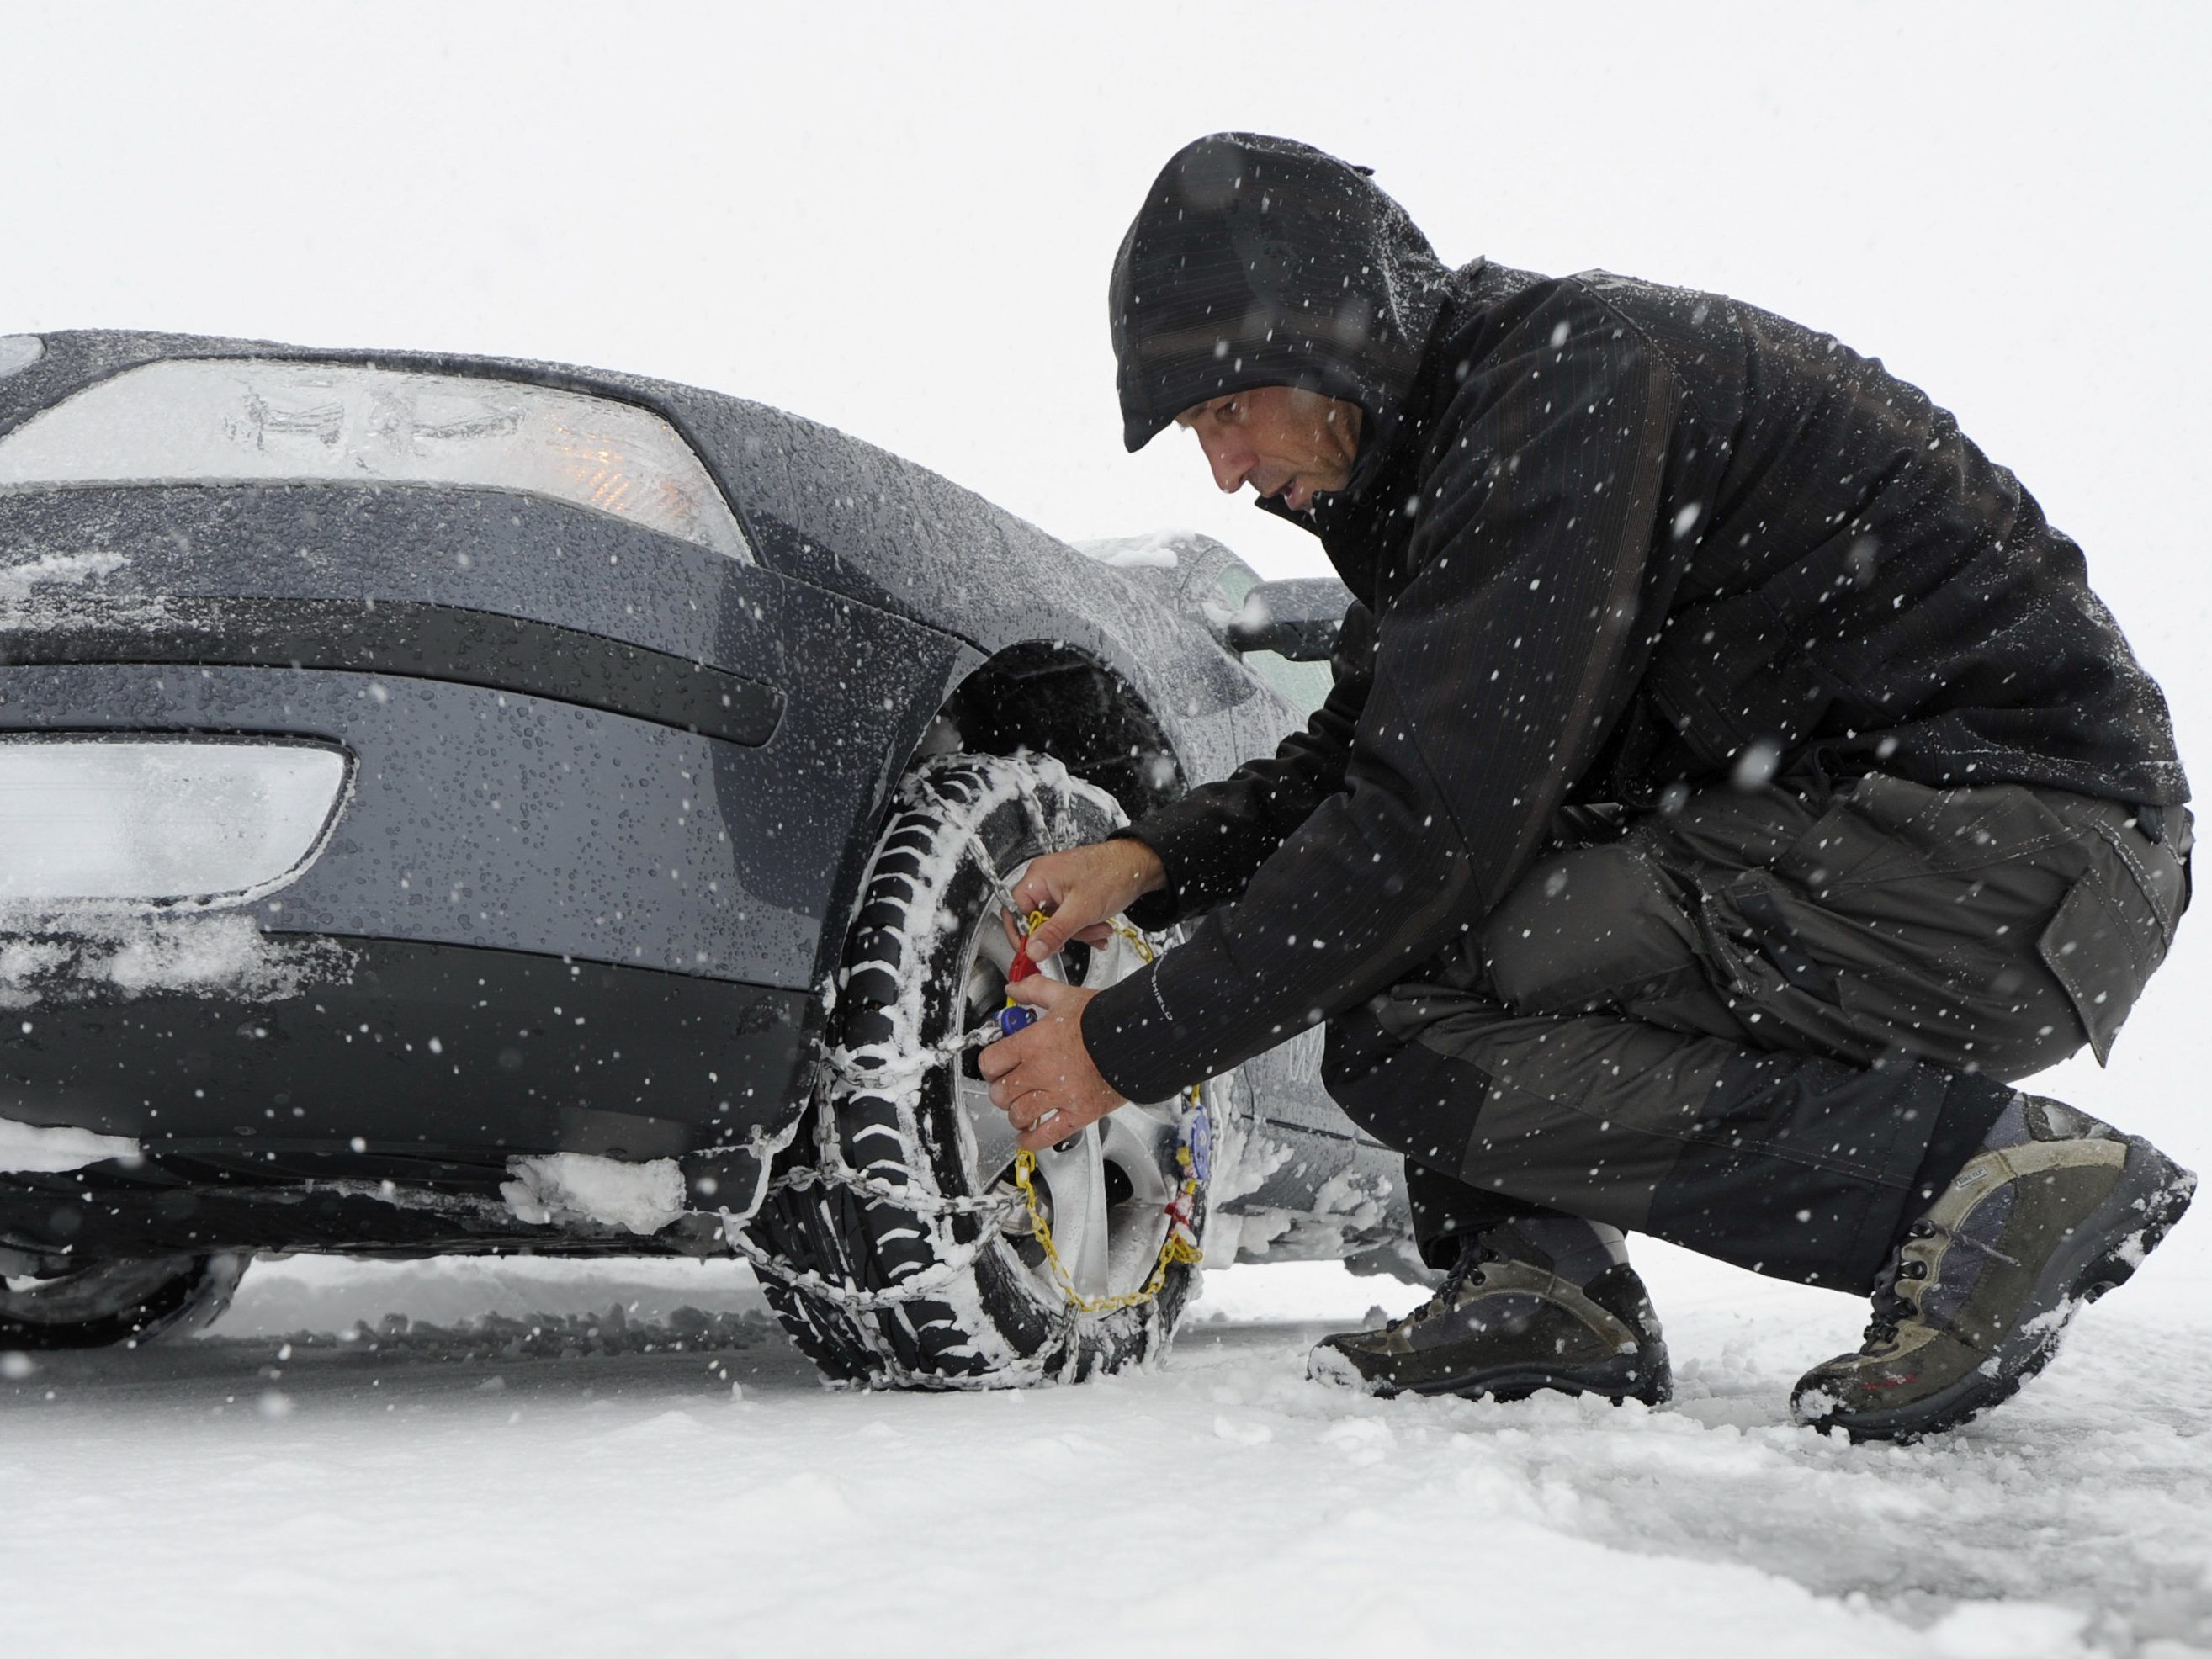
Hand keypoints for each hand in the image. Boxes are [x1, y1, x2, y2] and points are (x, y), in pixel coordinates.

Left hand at [976, 976, 1125, 1150]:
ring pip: (1020, 1115)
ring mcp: (1060, 1095)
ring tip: (1019, 1110)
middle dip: (1000, 1092)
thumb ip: (1035, 990)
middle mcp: (1042, 1071)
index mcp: (1034, 1043)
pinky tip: (1026, 1137)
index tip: (994, 1066)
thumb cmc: (1105, 1018)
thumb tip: (1015, 987)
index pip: (991, 1062)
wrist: (1139, 1037)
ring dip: (1015, 1114)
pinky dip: (1032, 1140)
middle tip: (1006, 1088)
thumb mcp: (1065, 996)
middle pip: (1001, 1093)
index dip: (989, 1066)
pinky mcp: (1079, 1113)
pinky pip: (1047, 1135)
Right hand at [1009, 838, 1165, 964]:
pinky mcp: (1072, 893)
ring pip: (1057, 922)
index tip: (1032, 951)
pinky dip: (1084, 926)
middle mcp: (1045, 880)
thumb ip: (1054, 933)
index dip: (1022, 933)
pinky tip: (1099, 928)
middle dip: (1063, 934)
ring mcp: (1059, 887)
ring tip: (1099, 928)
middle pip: (1038, 919)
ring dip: (1080, 931)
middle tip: (1081, 935)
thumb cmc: (1113, 873)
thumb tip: (1032, 950)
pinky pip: (1069, 917)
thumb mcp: (1081, 910)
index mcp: (1039, 877)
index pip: (1015, 911)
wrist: (1139, 865)